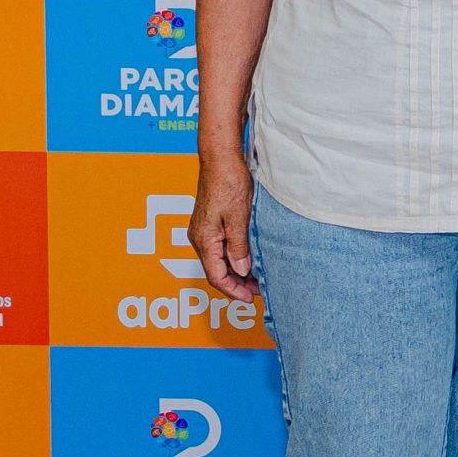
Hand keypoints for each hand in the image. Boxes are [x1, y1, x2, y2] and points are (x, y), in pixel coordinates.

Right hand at [190, 151, 258, 301]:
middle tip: (258, 291)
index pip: (216, 277)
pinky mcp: (208, 223)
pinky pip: (218, 249)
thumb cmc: (228, 182)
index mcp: (203, 239)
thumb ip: (238, 247)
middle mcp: (199, 237)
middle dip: (237, 284)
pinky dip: (233, 258)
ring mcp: (202, 230)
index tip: (251, 298)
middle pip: (216, 271)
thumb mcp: (238, 217)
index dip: (234, 291)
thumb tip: (241, 271)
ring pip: (218, 261)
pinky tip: (247, 258)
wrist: (220, 158)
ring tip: (256, 277)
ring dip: (236, 272)